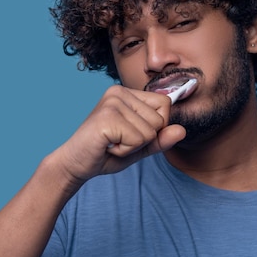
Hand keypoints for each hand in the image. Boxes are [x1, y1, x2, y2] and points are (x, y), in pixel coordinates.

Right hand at [52, 85, 185, 187]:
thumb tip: (182, 131)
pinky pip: (138, 139)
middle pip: (160, 119)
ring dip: (133, 146)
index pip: (165, 104)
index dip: (155, 127)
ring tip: (112, 143)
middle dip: (144, 139)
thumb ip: (160, 139)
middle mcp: (119, 91)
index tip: (129, 133)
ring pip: (151, 131)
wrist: (74, 164)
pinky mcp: (107, 117)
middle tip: (118, 140)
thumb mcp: (139, 146)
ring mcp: (112, 103)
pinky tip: (108, 146)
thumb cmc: (105, 153)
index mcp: (126, 92)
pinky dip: (125, 151)